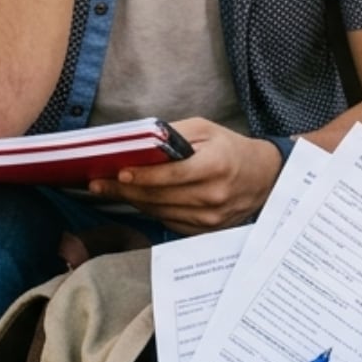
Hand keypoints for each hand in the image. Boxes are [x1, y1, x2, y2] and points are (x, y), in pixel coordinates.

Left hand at [88, 119, 283, 232]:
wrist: (263, 178)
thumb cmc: (230, 149)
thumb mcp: (205, 130)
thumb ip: (173, 135)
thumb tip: (140, 144)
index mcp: (215, 167)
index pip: (171, 176)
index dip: (142, 175)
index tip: (118, 171)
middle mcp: (213, 197)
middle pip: (159, 197)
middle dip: (125, 189)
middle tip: (98, 183)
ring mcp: (210, 219)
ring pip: (159, 211)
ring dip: (133, 200)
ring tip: (109, 189)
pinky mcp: (205, 231)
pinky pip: (168, 221)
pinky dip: (150, 209)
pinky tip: (136, 198)